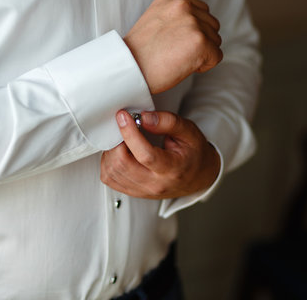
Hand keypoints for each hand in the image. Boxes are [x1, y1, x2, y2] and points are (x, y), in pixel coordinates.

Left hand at [100, 111, 220, 198]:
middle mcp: (156, 184)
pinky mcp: (132, 192)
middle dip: (117, 140)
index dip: (130, 133)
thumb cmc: (193, 153)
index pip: (145, 155)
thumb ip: (168, 122)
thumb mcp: (189, 132)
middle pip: (122, 164)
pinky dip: (108, 162)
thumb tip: (143, 117)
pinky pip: (109, 178)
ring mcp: (142, 191)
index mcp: (173, 169)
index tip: (124, 116)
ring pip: (111, 171)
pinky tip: (120, 152)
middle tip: (124, 126)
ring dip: (112, 150)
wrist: (198, 177)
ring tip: (124, 139)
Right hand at [124, 0, 222, 94]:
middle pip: (212, 25)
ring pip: (215, 41)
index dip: (193, 31)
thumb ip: (177, 16)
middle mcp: (184, 6)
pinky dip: (204, 66)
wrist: (130, 68)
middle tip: (176, 53)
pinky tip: (183, 66)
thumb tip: (199, 24)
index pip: (202, 12)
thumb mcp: (156, 21)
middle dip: (200, 41)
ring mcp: (193, 23)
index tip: (175, 42)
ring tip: (178, 58)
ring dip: (202, 53)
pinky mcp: (200, 42)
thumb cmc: (140, 52)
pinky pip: (216, 57)